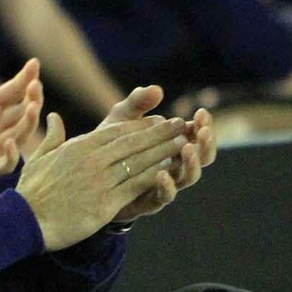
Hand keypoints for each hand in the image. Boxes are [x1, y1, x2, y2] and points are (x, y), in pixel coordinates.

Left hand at [0, 40, 40, 208]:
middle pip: (24, 111)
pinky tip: (8, 142)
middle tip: (35, 85)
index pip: (13, 90)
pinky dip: (10, 155)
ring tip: (32, 107)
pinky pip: (5, 163)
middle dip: (34, 98)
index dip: (26, 77)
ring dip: (30, 123)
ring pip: (21, 135)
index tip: (34, 63)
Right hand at [15, 113, 187, 250]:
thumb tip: (53, 117)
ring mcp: (100, 180)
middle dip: (160, 133)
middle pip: (133, 142)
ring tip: (184, 144)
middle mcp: (92, 160)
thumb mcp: (38, 158)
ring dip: (164, 151)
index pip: (115, 131)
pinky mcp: (105, 202)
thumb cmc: (30, 192)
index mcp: (78, 147)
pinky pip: (135, 185)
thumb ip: (52, 137)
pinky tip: (170, 171)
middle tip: (181, 125)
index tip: (158, 120)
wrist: (25, 220)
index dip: (140, 126)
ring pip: (139, 161)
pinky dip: (154, 176)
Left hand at [100, 90, 215, 213]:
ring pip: (188, 178)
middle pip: (202, 158)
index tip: (201, 112)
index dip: (203, 125)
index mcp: (171, 144)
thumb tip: (156, 89)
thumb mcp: (121, 119)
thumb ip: (137, 103)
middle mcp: (173, 165)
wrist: (85, 175)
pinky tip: (161, 174)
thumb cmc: (108, 145)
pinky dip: (166, 186)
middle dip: (206, 144)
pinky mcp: (147, 201)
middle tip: (204, 131)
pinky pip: (163, 197)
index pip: (197, 135)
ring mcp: (162, 185)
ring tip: (188, 148)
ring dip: (192, 164)